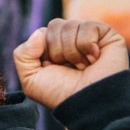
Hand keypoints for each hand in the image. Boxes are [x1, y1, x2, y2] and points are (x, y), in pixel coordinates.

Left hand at [13, 19, 129, 108]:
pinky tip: (94, 60)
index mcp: (55, 49)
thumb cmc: (62, 95)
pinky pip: (87, 27)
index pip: (42, 32)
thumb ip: (22, 54)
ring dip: (72, 52)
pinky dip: (87, 46)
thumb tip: (40, 32)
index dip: (44, 50)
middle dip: (57, 50)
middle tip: (70, 68)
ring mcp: (90, 36)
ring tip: (83, 67)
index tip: (54, 68)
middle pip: (55, 25)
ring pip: (70, 25)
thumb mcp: (31, 80)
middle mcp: (72, 40)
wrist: (87, 104)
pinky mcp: (107, 35)